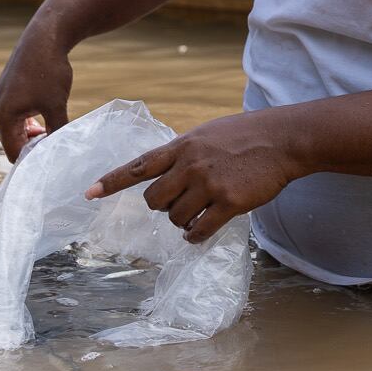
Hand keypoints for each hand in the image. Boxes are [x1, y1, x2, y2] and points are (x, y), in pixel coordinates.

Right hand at [0, 17, 76, 160]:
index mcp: (4, 115)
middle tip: (54, 149)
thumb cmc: (48, 71)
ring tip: (52, 133)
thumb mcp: (56, 106)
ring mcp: (1, 96)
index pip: (13, 150)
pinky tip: (46, 118)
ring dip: (31, 133)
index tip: (50, 161)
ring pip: (14, 126)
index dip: (31, 160)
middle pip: (11, 140)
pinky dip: (28, 120)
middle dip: (31, 146)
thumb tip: (60, 151)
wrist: (45, 37)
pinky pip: (15, 113)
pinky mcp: (8, 88)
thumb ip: (56, 132)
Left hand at [87, 110, 299, 243]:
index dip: (112, 181)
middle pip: (153, 200)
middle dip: (162, 207)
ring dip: (183, 222)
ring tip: (200, 212)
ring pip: (175, 218)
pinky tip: (203, 230)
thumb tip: (164, 172)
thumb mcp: (206, 134)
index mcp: (182, 146)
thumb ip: (183, 152)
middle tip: (180, 202)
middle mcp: (190, 164)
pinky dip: (196, 235)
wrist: (281, 140)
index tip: (89, 194)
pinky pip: (198, 230)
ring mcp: (208, 184)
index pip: (138, 165)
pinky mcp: (227, 202)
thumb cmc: (245, 136)